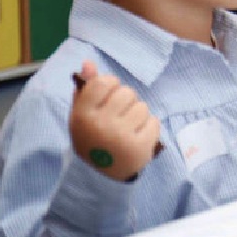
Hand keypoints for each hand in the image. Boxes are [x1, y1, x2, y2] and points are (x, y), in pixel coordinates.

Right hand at [68, 61, 160, 181]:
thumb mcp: (82, 114)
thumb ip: (86, 88)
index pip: (105, 82)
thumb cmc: (92, 137)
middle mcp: (101, 125)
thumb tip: (88, 63)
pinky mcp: (140, 147)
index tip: (108, 97)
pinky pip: (154, 121)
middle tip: (117, 118)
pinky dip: (149, 128)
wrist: (101, 174)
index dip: (111, 85)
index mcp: (83, 115)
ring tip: (126, 129)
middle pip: (127, 92)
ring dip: (138, 115)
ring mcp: (121, 137)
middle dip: (125, 102)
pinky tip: (136, 138)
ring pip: (142, 106)